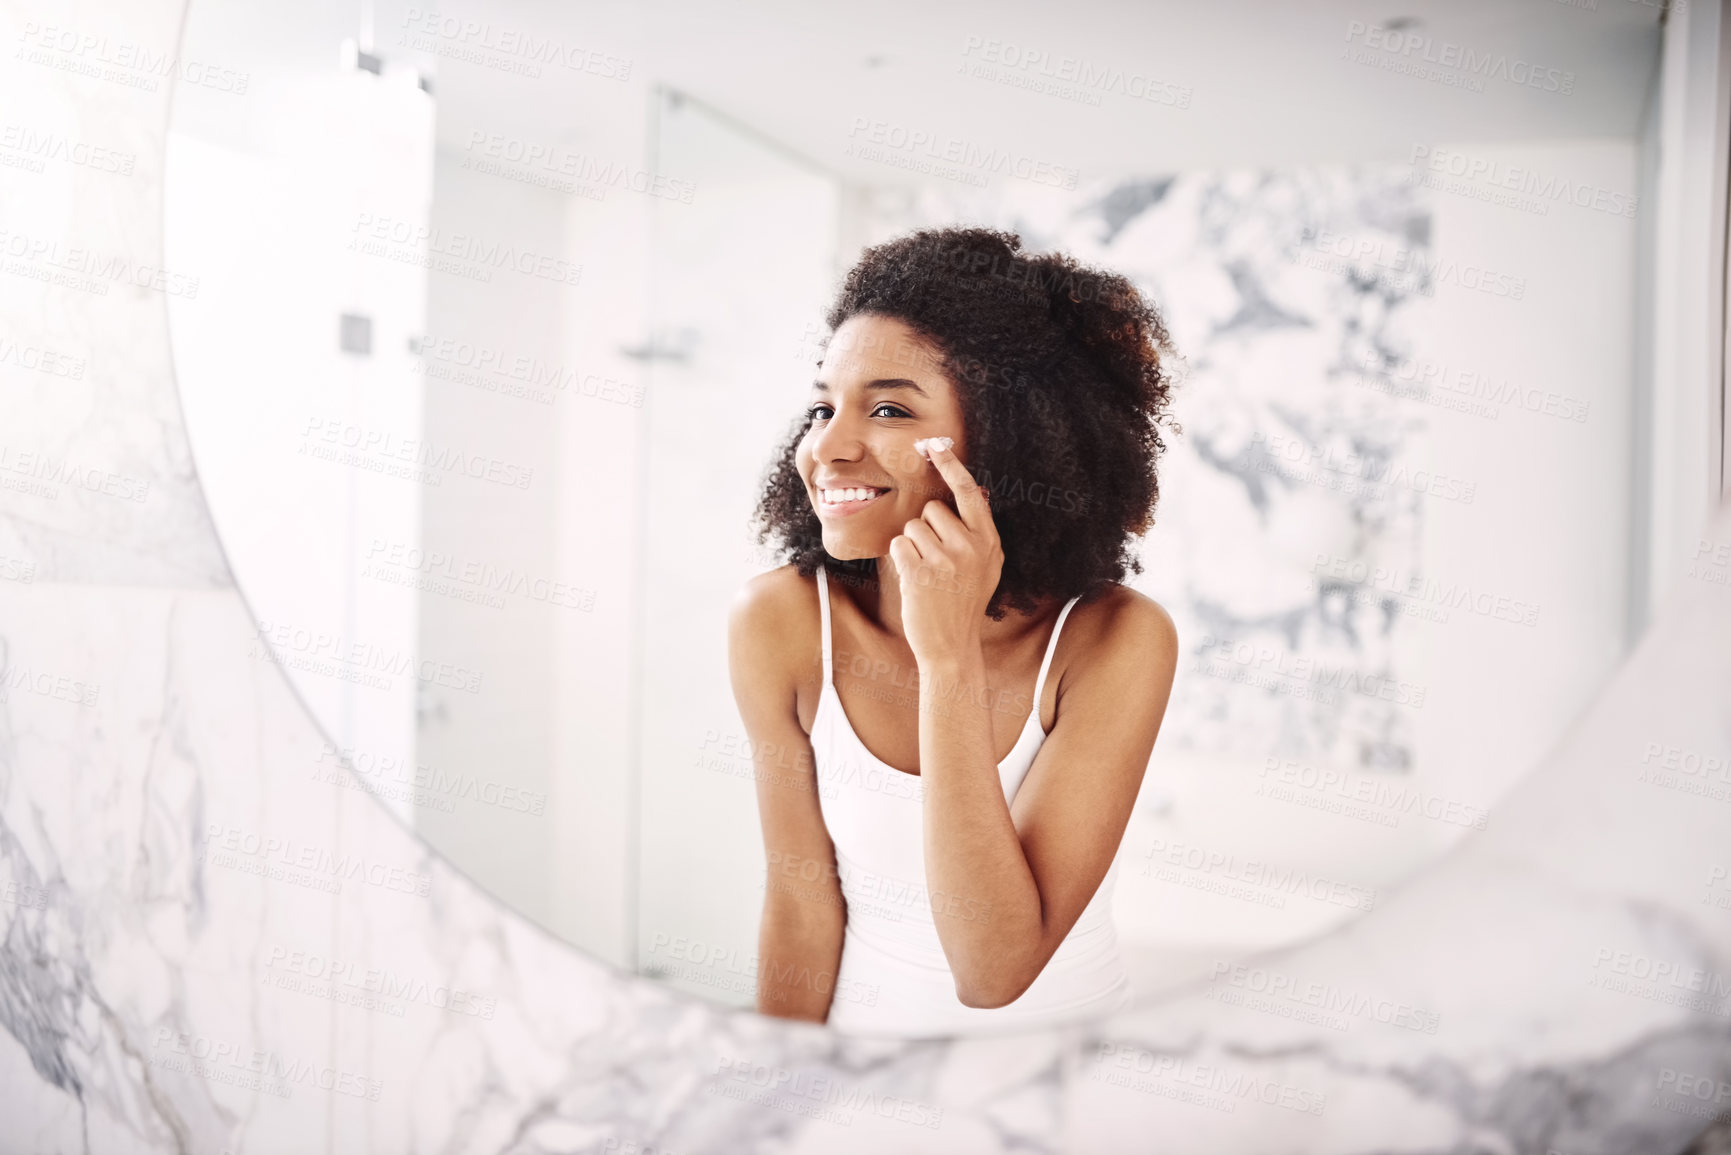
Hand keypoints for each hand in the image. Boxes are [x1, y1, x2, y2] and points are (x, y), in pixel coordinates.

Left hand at [888, 439, 1003, 664]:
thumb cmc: (964, 603)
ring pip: (913, 526)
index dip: (952, 466)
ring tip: (928, 574)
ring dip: (913, 546)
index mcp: (989, 542)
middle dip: (928, 529)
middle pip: (933, 509)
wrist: (951, 646)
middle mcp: (971, 547)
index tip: (935, 445)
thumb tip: (975, 490)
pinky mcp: (920, 571)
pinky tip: (915, 580)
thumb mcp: (985, 567)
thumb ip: (979, 532)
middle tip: (937, 561)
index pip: (969, 493)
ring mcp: (946, 560)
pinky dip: (901, 559)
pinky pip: (899, 544)